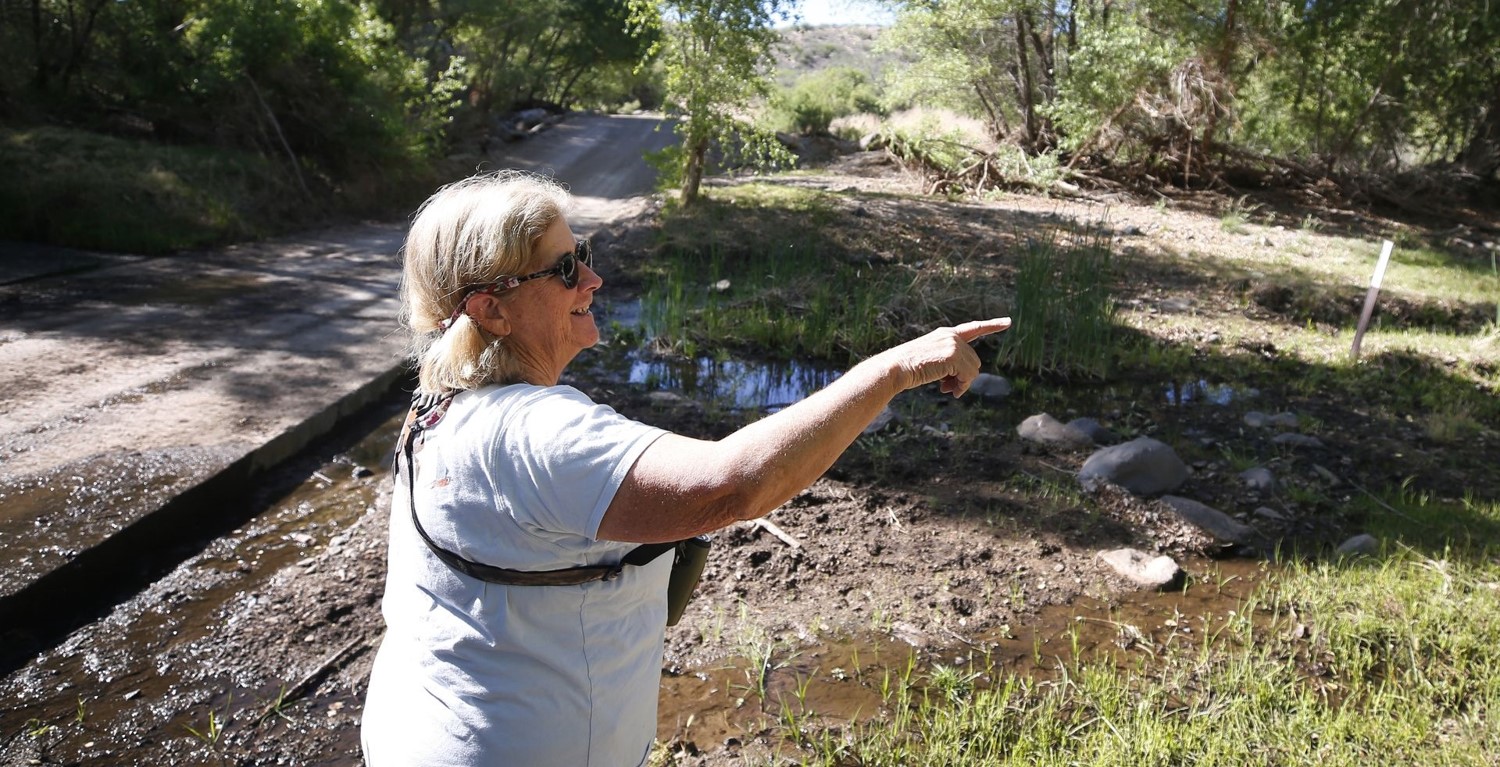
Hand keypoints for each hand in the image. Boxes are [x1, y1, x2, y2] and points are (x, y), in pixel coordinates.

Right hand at [880, 318, 1011, 397]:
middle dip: (964, 377)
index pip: (973, 328)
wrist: (895, 368)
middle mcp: (952, 336)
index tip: (1008, 322)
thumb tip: (964, 381)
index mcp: (946, 334)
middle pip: (974, 360)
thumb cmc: (908, 368)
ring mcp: (953, 344)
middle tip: (948, 388)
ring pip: (973, 370)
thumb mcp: (931, 362)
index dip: (992, 325)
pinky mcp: (953, 356)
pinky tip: (948, 390)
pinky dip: (961, 386)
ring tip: (946, 389)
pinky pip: (968, 376)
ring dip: (962, 384)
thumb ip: (949, 364)